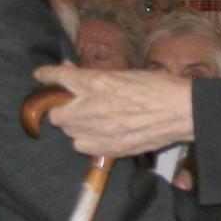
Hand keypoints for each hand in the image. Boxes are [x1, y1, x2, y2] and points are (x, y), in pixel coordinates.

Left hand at [33, 65, 196, 158]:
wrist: (180, 111)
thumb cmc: (157, 86)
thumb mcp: (124, 73)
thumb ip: (96, 77)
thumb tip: (73, 72)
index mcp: (97, 83)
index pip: (59, 77)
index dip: (46, 75)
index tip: (40, 75)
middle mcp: (92, 107)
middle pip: (56, 114)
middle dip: (62, 109)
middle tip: (74, 105)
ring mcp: (99, 131)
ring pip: (69, 132)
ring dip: (75, 126)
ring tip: (92, 120)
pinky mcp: (109, 148)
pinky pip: (82, 146)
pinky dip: (86, 140)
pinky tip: (100, 134)